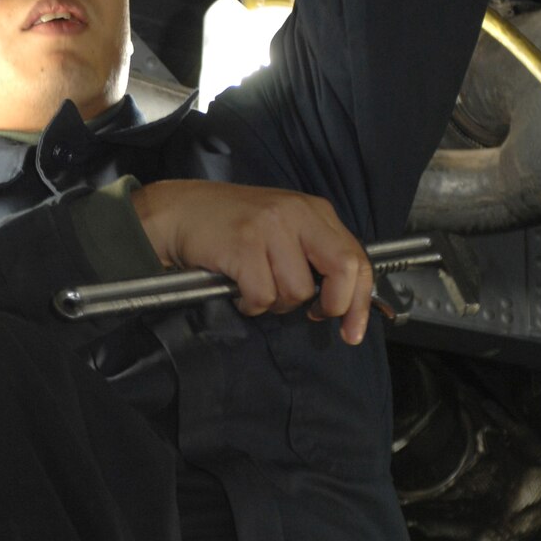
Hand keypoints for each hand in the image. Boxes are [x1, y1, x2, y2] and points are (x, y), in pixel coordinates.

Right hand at [131, 179, 374, 343]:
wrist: (180, 211)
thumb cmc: (232, 225)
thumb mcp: (283, 228)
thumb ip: (314, 253)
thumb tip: (341, 298)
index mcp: (314, 211)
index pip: (357, 257)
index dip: (360, 300)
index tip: (353, 330)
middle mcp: (297, 215)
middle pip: (342, 270)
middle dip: (332, 304)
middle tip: (312, 314)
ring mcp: (270, 228)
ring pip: (296, 291)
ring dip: (276, 302)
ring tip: (256, 286)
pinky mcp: (244, 245)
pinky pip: (262, 296)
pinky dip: (250, 304)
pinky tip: (238, 290)